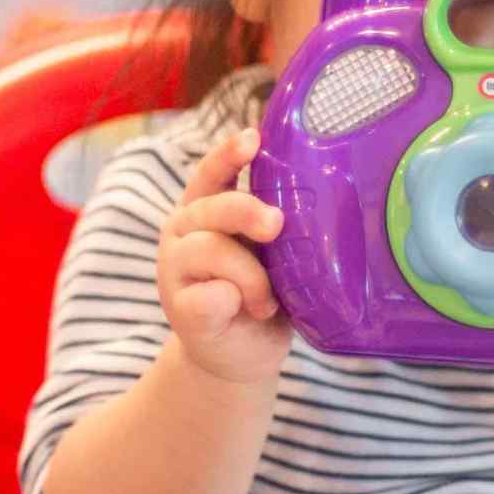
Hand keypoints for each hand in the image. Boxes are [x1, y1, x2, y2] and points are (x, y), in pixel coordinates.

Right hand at [158, 126, 292, 384]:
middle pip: (213, 207)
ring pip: (212, 250)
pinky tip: (243, 311)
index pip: (214, 172)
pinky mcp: (181, 310)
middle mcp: (184, 231)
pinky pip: (208, 296)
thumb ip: (276, 229)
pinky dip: (232, 300)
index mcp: (207, 209)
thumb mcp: (272, 255)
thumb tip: (318, 206)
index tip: (253, 136)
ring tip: (266, 301)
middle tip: (276, 224)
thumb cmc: (261, 295)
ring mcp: (175, 270)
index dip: (230, 153)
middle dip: (247, 212)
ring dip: (251, 276)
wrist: (240, 357)